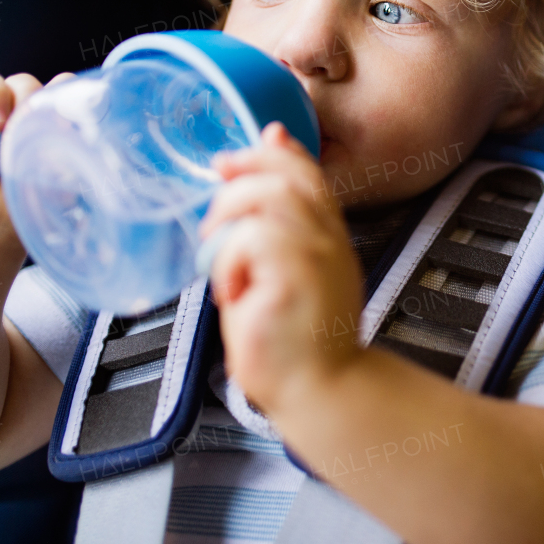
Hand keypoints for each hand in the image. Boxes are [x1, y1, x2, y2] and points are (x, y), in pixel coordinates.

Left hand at [203, 121, 365, 415]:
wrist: (319, 390)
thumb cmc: (298, 344)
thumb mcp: (288, 277)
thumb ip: (275, 235)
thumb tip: (248, 201)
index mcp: (330, 238)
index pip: (309, 175)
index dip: (275, 153)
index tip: (241, 153)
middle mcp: (329, 241)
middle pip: (286, 179)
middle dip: (240, 180)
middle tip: (214, 218)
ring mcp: (315, 257)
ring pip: (267, 200)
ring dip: (229, 223)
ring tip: (220, 259)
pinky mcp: (293, 278)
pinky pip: (250, 240)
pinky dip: (228, 261)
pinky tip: (232, 292)